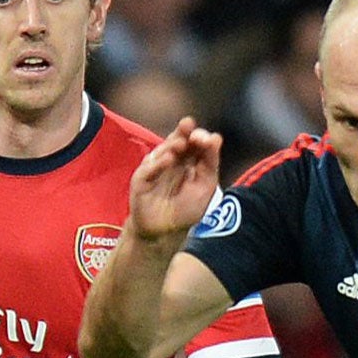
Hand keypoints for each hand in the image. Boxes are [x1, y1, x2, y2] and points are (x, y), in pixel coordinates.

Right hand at [130, 117, 222, 241]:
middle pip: (177, 141)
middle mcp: (171, 159)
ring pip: (162, 151)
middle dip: (183, 133)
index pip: (194, 143)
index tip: (209, 139)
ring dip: (172, 145)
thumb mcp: (206, 186)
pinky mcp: (141, 179)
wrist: (166, 231)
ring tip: (182, 143)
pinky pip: (149, 169)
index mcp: (188, 159)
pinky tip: (168, 159)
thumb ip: (210, 163)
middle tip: (189, 126)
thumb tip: (216, 137)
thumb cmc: (186, 208)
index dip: (200, 137)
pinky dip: (158, 163)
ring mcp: (155, 167)